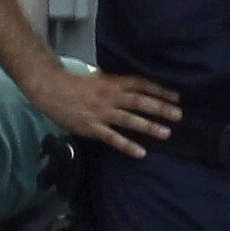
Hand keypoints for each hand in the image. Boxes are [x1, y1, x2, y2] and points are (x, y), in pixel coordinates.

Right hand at [30, 66, 181, 158]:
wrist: (50, 89)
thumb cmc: (74, 84)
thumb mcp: (98, 77)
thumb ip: (115, 83)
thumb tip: (133, 87)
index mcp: (112, 82)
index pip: (140, 84)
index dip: (159, 90)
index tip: (176, 97)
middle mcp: (109, 96)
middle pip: (139, 102)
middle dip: (160, 108)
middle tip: (179, 115)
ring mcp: (101, 113)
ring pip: (129, 120)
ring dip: (149, 126)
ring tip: (166, 133)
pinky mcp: (91, 127)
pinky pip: (112, 138)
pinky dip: (127, 145)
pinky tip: (140, 152)